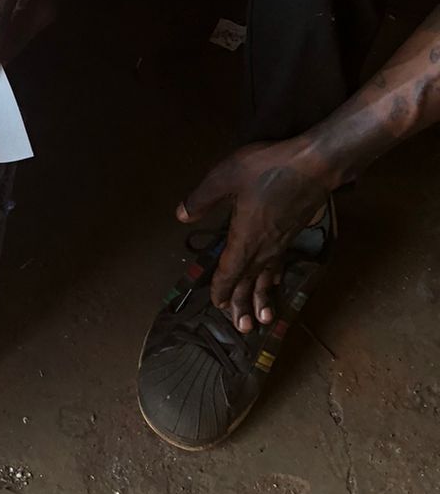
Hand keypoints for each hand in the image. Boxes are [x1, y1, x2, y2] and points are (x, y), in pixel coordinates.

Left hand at [177, 137, 329, 333]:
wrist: (313, 165)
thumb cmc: (266, 169)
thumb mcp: (224, 177)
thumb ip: (202, 198)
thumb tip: (181, 216)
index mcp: (244, 238)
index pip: (229, 271)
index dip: (222, 289)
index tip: (218, 305)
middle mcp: (263, 248)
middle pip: (249, 281)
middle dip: (242, 304)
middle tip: (241, 328)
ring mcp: (280, 243)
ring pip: (267, 277)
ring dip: (261, 299)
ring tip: (263, 321)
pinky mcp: (292, 234)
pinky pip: (280, 264)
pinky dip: (275, 278)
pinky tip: (275, 282)